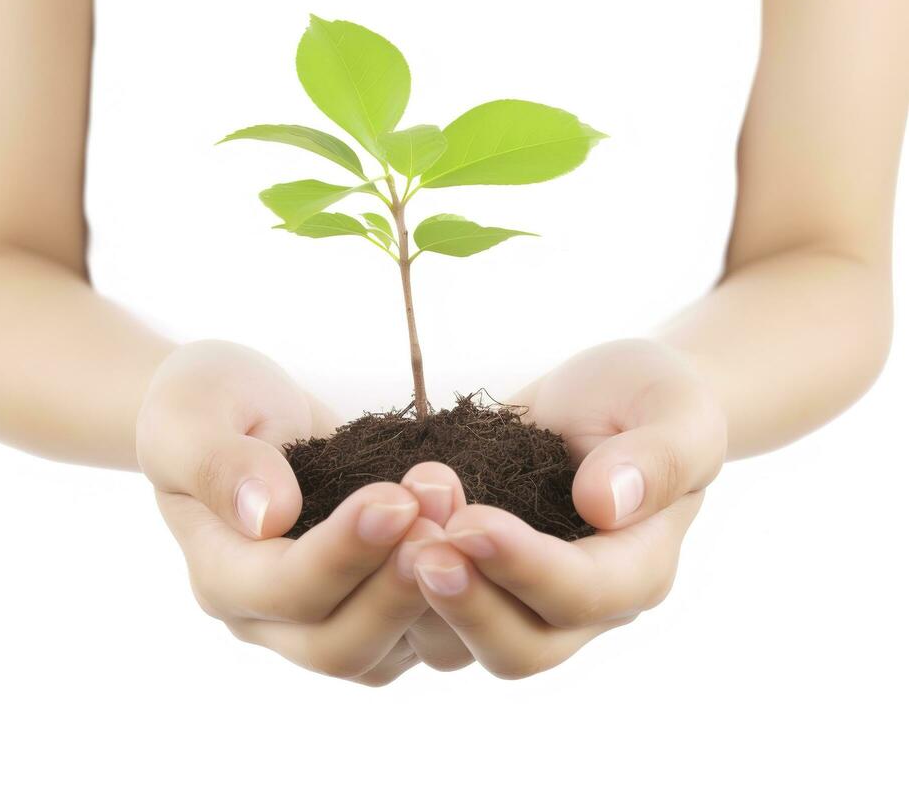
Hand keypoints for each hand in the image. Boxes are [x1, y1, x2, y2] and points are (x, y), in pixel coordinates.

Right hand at [137, 340, 455, 683]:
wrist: (247, 409)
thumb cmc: (210, 402)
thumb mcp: (192, 412)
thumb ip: (218, 463)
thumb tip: (268, 517)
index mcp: (219, 572)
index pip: (282, 589)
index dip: (343, 552)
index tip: (397, 498)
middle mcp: (267, 617)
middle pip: (339, 644)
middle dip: (399, 586)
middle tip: (446, 515)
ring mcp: (323, 620)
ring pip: (389, 651)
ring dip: (437, 590)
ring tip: (469, 516)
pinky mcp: (373, 608)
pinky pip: (421, 634)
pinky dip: (457, 594)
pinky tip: (480, 535)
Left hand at [406, 339, 726, 678]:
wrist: (603, 397)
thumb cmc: (646, 396)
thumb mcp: (674, 407)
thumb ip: (658, 456)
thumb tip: (606, 504)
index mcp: (640, 567)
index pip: (584, 594)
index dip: (525, 567)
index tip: (470, 522)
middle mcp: (582, 603)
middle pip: (521, 648)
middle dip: (466, 604)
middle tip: (417, 548)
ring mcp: (521, 597)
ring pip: (461, 646)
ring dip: (420, 594)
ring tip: (393, 522)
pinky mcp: (473, 579)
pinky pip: (425, 612)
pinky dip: (393, 581)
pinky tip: (369, 529)